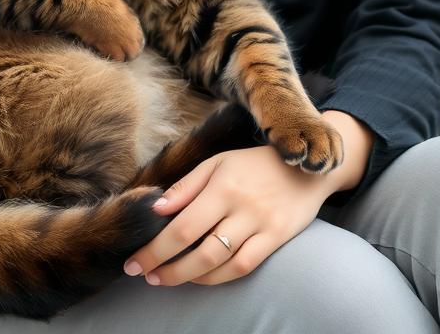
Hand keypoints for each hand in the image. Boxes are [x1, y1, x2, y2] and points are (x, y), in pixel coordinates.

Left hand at [120, 145, 336, 287]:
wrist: (305, 167)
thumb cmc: (253, 164)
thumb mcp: (218, 162)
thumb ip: (186, 186)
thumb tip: (155, 209)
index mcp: (223, 185)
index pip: (182, 226)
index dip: (155, 249)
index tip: (134, 262)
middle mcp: (242, 207)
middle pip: (199, 250)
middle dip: (167, 269)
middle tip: (146, 276)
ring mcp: (261, 225)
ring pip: (221, 264)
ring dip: (190, 277)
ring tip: (167, 278)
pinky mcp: (276, 239)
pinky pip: (244, 267)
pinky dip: (219, 277)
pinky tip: (200, 277)